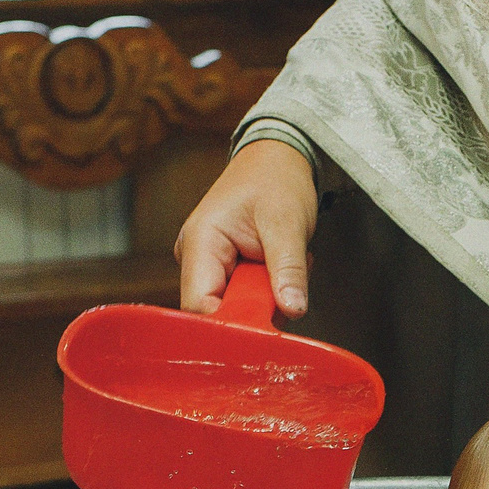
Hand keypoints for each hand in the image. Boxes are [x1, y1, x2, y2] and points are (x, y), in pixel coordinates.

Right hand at [175, 137, 318, 315]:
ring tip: (283, 263)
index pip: (199, 307)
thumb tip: (292, 309)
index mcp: (200, 242)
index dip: (230, 326)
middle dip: (258, 308)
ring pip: (237, 307)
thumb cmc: (276, 179)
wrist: (277, 158)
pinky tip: (278, 265)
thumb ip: (289, 269)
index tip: (264, 330)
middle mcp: (196, 257)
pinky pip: (246, 296)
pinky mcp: (225, 269)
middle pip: (218, 312)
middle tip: (286, 282)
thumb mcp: (288, 223)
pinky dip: (269, 289)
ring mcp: (209, 264)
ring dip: (268, 296)